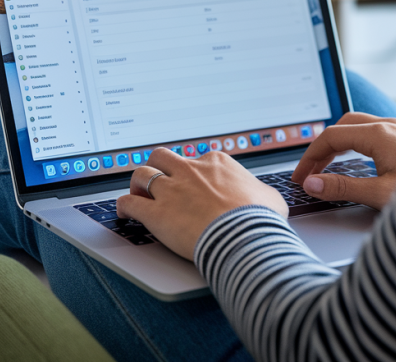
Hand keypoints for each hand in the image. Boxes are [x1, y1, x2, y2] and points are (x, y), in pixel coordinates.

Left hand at [117, 148, 286, 259]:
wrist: (244, 237)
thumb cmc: (259, 220)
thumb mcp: (270, 198)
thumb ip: (260, 192)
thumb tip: (265, 197)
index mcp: (216, 163)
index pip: (196, 160)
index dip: (192, 173)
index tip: (191, 184)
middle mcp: (190, 171)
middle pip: (162, 158)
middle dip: (158, 167)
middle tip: (158, 181)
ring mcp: (171, 190)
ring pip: (142, 174)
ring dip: (138, 184)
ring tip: (138, 193)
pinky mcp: (156, 213)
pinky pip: (130, 203)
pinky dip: (124, 206)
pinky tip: (124, 213)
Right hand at [291, 112, 395, 209]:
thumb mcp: (382, 195)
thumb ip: (343, 188)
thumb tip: (313, 184)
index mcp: (379, 134)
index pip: (331, 137)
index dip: (310, 157)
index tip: (300, 176)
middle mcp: (391, 127)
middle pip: (344, 126)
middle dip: (323, 147)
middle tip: (311, 170)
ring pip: (361, 127)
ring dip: (341, 144)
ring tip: (330, 166)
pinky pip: (376, 134)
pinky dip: (358, 145)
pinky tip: (362, 162)